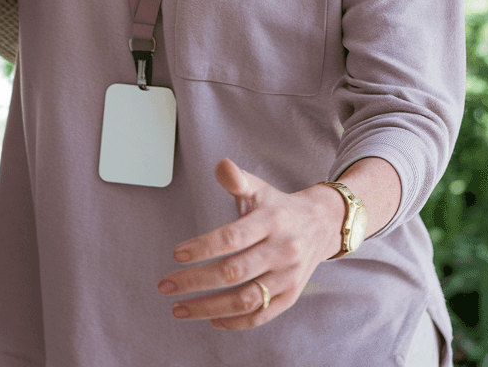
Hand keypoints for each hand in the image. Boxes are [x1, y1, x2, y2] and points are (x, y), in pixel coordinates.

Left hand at [156, 158, 343, 329]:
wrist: (321, 225)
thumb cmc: (278, 206)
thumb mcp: (259, 188)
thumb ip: (237, 179)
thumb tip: (221, 165)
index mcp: (270, 221)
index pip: (232, 237)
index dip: (203, 247)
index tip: (176, 255)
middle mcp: (281, 251)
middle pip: (234, 272)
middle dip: (196, 281)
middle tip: (166, 285)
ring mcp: (287, 277)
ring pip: (246, 300)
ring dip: (209, 308)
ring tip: (179, 309)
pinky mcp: (290, 296)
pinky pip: (261, 315)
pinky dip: (235, 322)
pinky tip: (210, 319)